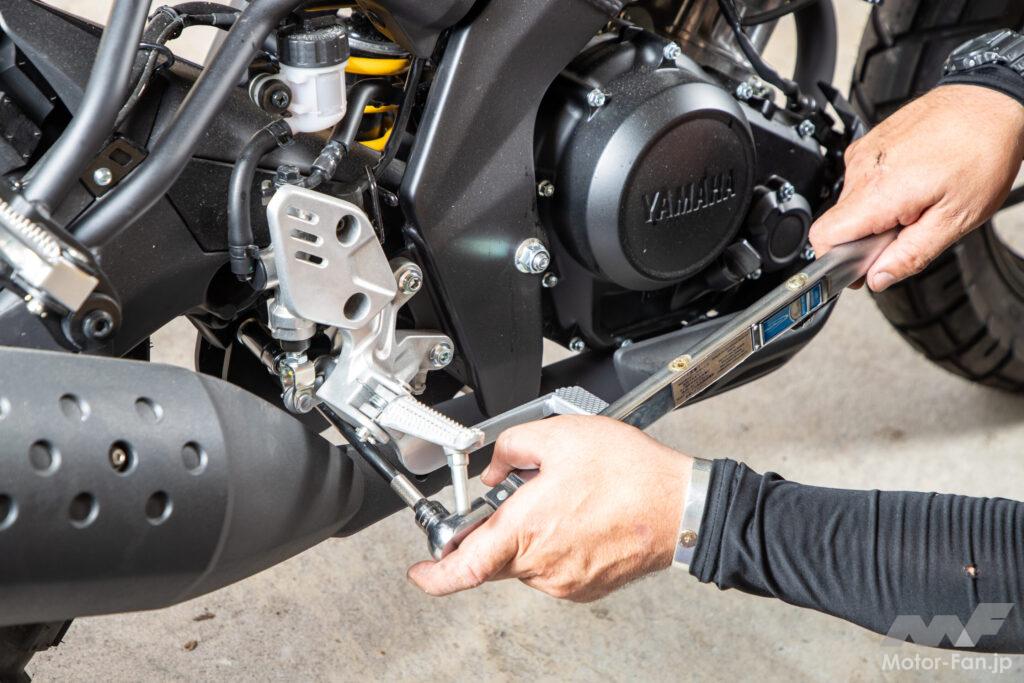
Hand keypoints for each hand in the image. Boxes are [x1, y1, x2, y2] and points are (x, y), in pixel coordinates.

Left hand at [407, 416, 691, 601]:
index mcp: (526, 529)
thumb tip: (495, 469)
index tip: (421, 571)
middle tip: (518, 498)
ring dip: (528, 535)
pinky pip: (551, 569)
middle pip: (493, 557)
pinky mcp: (585, 588)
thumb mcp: (559, 435)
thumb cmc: (629, 473)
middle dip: (495, 529)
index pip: (463, 568)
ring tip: (563, 501)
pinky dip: (552, 546)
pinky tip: (578, 517)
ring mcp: (565, 581)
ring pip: (523, 562)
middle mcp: (541, 564)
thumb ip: (511, 447)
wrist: (680, 505)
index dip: (434, 574)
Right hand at [809, 84, 1023, 291]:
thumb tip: (878, 279)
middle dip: (867, 237)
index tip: (860, 267)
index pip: (823, 238)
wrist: (990, 100)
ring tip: (916, 200)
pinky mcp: (869, 142)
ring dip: (876, 213)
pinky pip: (861, 180)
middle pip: (839, 223)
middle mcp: (861, 170)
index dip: (837, 260)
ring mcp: (863, 152)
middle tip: (909, 228)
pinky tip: (912, 181)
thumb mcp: (957, 219)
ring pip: (851, 203)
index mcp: (878, 193)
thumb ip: (911, 255)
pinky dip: (880, 190)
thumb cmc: (982, 151)